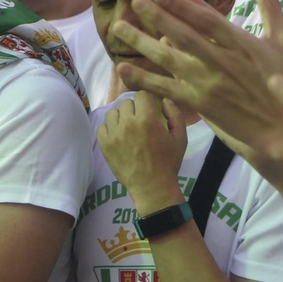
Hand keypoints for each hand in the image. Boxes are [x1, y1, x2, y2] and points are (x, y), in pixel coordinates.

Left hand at [97, 91, 188, 214]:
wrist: (152, 186)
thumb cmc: (169, 162)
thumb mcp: (180, 138)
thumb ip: (175, 115)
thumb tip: (164, 100)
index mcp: (147, 119)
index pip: (141, 95)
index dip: (146, 101)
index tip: (149, 110)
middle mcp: (128, 123)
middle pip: (126, 103)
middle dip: (134, 109)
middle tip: (140, 122)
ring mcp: (114, 133)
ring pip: (112, 113)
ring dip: (120, 118)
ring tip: (127, 128)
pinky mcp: (104, 144)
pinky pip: (102, 127)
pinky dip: (109, 129)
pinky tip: (117, 137)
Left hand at [109, 0, 282, 167]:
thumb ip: (271, 8)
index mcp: (243, 44)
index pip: (210, 20)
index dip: (186, 6)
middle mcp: (223, 62)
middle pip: (184, 35)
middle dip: (158, 16)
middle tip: (136, 1)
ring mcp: (209, 83)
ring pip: (169, 59)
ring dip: (142, 42)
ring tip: (119, 27)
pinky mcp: (200, 103)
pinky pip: (166, 89)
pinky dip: (144, 79)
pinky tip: (123, 70)